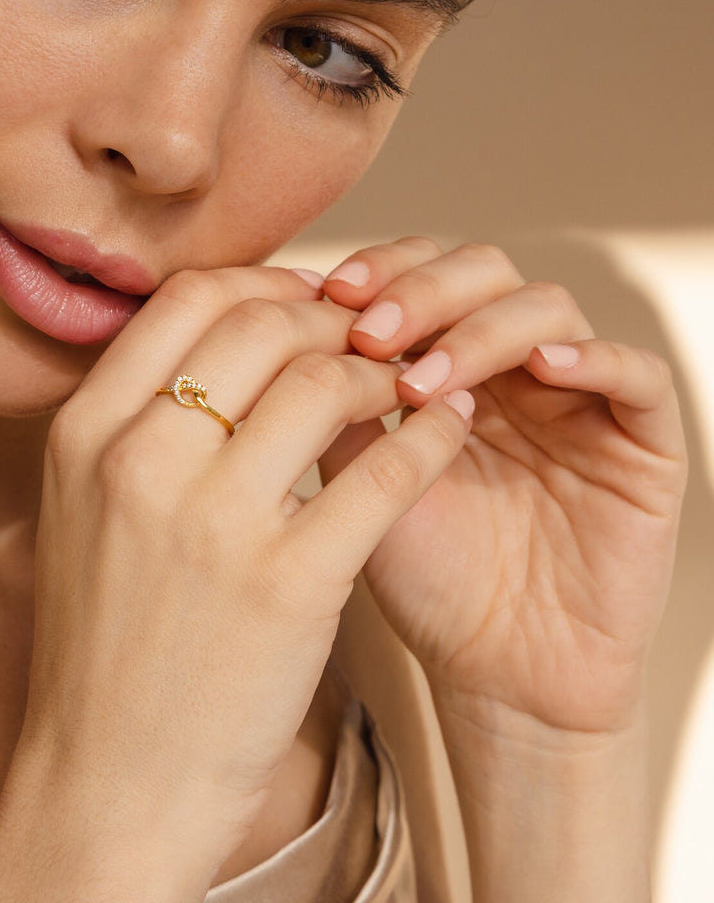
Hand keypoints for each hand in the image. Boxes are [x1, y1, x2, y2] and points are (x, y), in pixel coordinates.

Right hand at [21, 264, 472, 888]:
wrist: (110, 776)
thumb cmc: (106, 641)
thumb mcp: (87, 508)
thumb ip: (139, 420)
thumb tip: (228, 341)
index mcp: (84, 432)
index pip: (186, 298)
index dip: (260, 282)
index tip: (303, 302)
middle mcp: (140, 460)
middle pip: (259, 321)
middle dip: (327, 317)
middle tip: (363, 337)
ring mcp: (212, 521)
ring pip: (325, 380)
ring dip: (378, 372)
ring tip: (401, 385)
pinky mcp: (288, 584)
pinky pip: (382, 468)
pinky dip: (426, 434)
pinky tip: (441, 430)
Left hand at [321, 238, 686, 736]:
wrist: (495, 670)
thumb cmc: (424, 578)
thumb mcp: (361, 482)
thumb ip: (340, 406)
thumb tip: (300, 325)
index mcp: (448, 366)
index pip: (422, 276)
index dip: (382, 272)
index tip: (329, 295)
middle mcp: (512, 369)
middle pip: (484, 271)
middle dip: (423, 291)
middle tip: (369, 331)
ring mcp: (578, 400)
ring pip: (548, 309)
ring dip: (480, 330)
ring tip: (424, 380)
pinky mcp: (642, 445)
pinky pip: (638, 376)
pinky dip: (594, 358)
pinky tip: (541, 367)